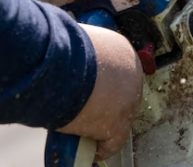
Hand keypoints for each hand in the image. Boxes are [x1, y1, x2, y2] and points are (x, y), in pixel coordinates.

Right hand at [57, 25, 143, 160]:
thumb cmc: (61, 50)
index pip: (120, 70)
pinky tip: (93, 151)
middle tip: (89, 110)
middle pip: (124, 93)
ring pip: (119, 116)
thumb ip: (82, 51)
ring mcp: (128, 100)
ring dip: (105, 124)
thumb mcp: (78, 42)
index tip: (94, 90)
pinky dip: (103, 147)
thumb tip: (69, 52)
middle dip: (108, 102)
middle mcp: (133, 74)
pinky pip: (114, 140)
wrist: (60, 65)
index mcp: (124, 51)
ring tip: (87, 131)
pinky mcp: (117, 122)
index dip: (106, 83)